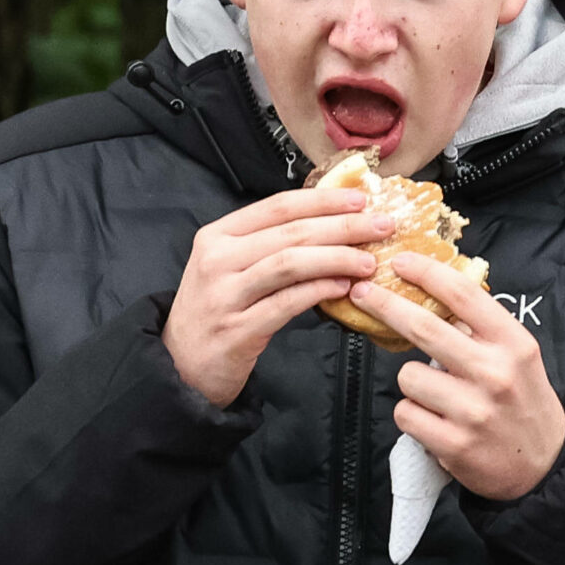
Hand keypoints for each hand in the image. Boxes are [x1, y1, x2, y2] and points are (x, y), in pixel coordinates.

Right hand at [164, 189, 388, 406]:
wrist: (181, 364)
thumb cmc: (218, 309)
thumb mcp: (232, 267)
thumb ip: (271, 245)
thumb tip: (335, 224)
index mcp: (218, 235)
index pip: (278, 207)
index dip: (323, 201)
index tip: (361, 200)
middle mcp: (217, 259)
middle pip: (290, 233)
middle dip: (342, 227)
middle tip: (382, 227)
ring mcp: (225, 295)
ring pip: (290, 264)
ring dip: (337, 259)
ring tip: (368, 262)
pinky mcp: (238, 329)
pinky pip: (287, 303)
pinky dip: (320, 292)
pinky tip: (345, 289)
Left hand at [352, 254, 564, 501]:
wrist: (545, 463)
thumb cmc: (524, 401)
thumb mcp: (519, 356)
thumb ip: (483, 329)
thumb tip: (431, 291)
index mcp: (513, 344)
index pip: (465, 296)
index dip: (427, 272)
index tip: (401, 261)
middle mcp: (495, 373)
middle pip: (424, 328)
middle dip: (385, 305)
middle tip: (362, 292)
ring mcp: (474, 410)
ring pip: (408, 376)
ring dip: (414, 383)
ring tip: (438, 397)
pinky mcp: (454, 444)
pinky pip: (406, 413)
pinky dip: (414, 415)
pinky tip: (436, 422)